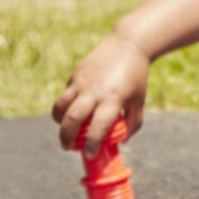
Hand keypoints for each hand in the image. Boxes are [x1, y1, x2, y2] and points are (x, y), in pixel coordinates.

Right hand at [52, 32, 149, 157]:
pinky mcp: (75, 74)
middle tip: (68, 148)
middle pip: (72, 120)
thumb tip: (122, 140)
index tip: (90, 155)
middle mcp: (94, 91)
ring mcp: (82, 82)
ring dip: (59, 123)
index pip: (98, 127)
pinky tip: (73, 110)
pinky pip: (65, 94)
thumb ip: (134, 121)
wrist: (128, 44)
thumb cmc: (136, 76)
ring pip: (60, 107)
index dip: (92, 144)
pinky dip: (65, 106)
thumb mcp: (140, 99)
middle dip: (66, 138)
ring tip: (65, 131)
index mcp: (114, 99)